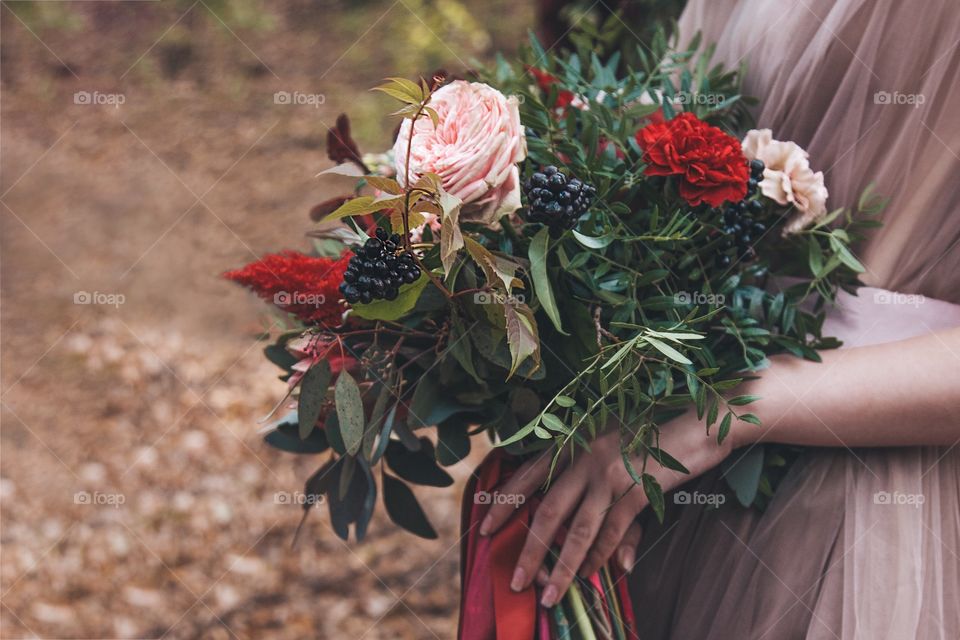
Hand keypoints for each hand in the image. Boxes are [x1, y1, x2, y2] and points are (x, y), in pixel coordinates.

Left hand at [479, 412, 734, 606]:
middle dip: (528, 549)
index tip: (483, 526)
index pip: (530, 474)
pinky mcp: (636, 487)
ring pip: (576, 529)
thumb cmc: (658, 432)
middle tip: (513, 579)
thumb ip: (599, 488)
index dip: (504, 502)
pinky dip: (599, 558)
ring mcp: (610, 471)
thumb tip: (583, 519)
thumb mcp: (619, 449)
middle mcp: (585, 454)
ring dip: (560, 567)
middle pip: (546, 508)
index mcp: (575, 439)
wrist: (703, 419)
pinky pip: (611, 531)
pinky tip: (589, 576)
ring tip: (548, 595)